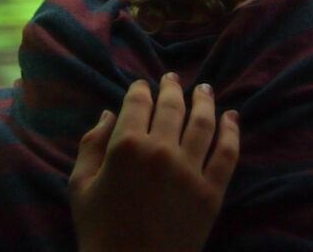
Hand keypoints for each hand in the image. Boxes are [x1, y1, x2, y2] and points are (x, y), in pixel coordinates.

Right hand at [70, 72, 239, 251]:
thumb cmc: (99, 232)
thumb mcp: (80, 187)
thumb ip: (91, 146)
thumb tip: (107, 114)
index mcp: (126, 146)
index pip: (138, 103)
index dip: (140, 90)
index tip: (143, 86)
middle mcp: (161, 150)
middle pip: (172, 107)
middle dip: (172, 88)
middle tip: (173, 79)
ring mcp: (190, 170)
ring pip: (203, 123)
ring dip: (204, 101)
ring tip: (204, 89)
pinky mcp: (211, 192)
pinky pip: (227, 153)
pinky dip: (231, 131)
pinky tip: (232, 118)